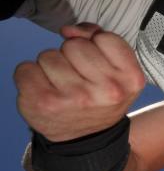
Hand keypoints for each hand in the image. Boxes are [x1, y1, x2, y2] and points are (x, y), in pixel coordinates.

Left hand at [14, 24, 144, 141]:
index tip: (97, 66)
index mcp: (131, 79)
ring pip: (49, 55)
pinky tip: (44, 91)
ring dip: (51, 67)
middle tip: (79, 79)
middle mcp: (107, 89)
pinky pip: (25, 68)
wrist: (85, 140)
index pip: (104, 38)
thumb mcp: (117, 72)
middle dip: (72, 57)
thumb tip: (68, 31)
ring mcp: (76, 96)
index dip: (96, 47)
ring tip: (62, 86)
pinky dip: (30, 77)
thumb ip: (100, 40)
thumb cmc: (100, 99)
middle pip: (74, 45)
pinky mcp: (45, 102)